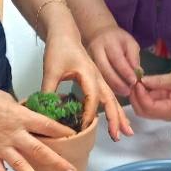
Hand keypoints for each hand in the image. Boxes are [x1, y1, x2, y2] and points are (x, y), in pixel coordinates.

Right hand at [0, 82, 74, 170]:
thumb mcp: (7, 99)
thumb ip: (21, 111)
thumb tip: (32, 116)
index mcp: (20, 116)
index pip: (47, 126)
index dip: (63, 133)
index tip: (77, 139)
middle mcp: (14, 134)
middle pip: (40, 150)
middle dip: (57, 163)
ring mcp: (0, 147)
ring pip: (22, 166)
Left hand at [42, 23, 131, 141]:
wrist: (64, 34)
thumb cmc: (59, 49)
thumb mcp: (51, 70)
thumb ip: (48, 90)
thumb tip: (45, 110)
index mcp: (89, 74)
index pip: (92, 97)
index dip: (89, 113)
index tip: (83, 127)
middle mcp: (98, 77)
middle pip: (111, 100)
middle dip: (116, 118)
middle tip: (118, 136)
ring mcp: (99, 79)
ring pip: (113, 99)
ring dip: (119, 116)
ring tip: (126, 132)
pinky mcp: (96, 80)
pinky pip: (108, 97)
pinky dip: (113, 109)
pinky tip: (115, 119)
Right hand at [86, 23, 141, 95]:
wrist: (98, 33)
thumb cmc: (118, 39)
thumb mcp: (130, 43)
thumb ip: (134, 57)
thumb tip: (137, 74)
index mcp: (109, 42)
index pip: (117, 58)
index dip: (125, 71)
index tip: (134, 81)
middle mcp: (96, 50)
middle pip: (104, 69)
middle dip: (117, 82)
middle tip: (128, 91)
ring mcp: (88, 58)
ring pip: (98, 75)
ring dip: (111, 87)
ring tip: (123, 93)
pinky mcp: (86, 66)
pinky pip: (95, 78)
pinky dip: (105, 86)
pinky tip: (114, 91)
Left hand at [129, 66, 170, 121]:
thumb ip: (158, 81)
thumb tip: (141, 80)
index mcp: (170, 111)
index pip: (148, 107)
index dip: (140, 95)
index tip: (137, 81)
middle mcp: (164, 115)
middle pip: (142, 111)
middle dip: (135, 97)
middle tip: (134, 80)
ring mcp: (162, 111)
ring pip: (142, 107)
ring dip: (138, 95)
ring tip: (138, 80)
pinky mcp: (161, 105)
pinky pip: (147, 101)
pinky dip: (142, 93)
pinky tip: (142, 82)